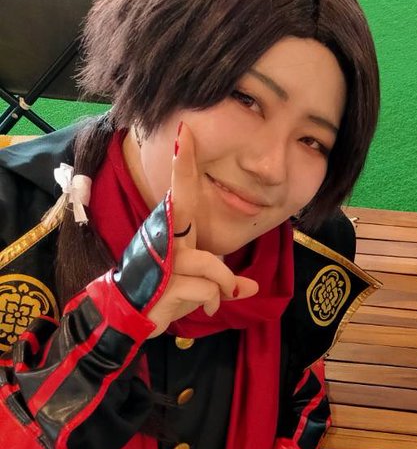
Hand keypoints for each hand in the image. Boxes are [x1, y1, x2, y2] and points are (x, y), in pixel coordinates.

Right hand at [146, 123, 258, 335]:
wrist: (131, 316)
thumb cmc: (166, 293)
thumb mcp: (198, 283)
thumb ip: (223, 280)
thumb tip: (252, 288)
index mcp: (172, 231)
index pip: (182, 193)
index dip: (185, 165)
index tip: (186, 133)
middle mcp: (165, 237)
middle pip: (183, 202)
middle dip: (185, 167)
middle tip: (185, 132)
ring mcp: (164, 260)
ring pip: (214, 266)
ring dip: (223, 286)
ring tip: (214, 297)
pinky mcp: (166, 283)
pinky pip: (209, 289)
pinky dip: (213, 302)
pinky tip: (203, 308)